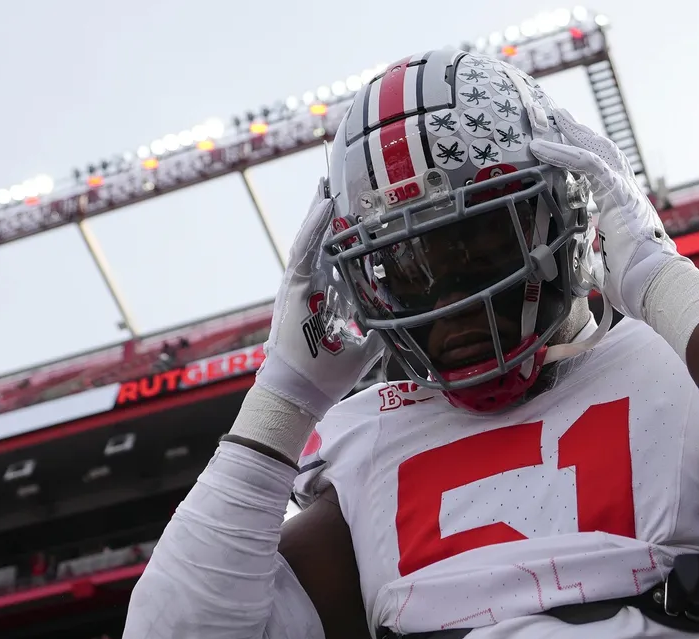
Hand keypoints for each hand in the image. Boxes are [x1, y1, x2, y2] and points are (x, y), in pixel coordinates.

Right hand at [254, 181, 385, 419]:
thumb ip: (381, 325)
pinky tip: (324, 204)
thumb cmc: (328, 374)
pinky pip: (304, 250)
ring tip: (330, 183)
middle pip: (320, 241)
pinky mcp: (293, 287)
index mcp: (325, 296)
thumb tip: (405, 314)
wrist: (301, 393)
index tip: (359, 213)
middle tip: (339, 184)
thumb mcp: (366, 344)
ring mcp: (300, 285)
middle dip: (329, 213)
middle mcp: (311, 286)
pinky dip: (314, 226)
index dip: (346, 233)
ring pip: (310, 238)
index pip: (336, 256)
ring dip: (319, 210)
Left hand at [530, 109, 679, 320]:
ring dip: (570, 132)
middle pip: (600, 150)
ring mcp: (625, 190)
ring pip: (595, 149)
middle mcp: (625, 192)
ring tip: (549, 118)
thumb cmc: (632, 282)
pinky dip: (562, 154)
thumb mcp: (602, 265)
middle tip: (557, 116)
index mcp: (622, 205)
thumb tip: (576, 269)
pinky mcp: (619, 194)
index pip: (602, 170)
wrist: (654, 286)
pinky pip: (588, 165)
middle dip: (578, 132)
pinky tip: (541, 148)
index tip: (564, 142)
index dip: (583, 152)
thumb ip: (589, 258)